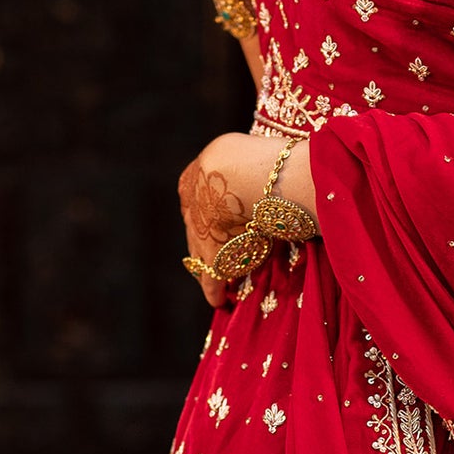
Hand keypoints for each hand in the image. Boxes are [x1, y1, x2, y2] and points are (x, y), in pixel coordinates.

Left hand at [177, 158, 247, 305]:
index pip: (194, 201)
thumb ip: (242, 165)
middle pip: (195, 228)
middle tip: (211, 255)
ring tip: (217, 283)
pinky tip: (218, 300)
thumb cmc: (250, 158)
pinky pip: (211, 277)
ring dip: (209, 267)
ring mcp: (198, 232)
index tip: (215, 223)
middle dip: (204, 240)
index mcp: (191, 178)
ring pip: (200, 253)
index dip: (206, 213)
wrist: (243, 176)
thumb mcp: (238, 154)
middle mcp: (189, 206)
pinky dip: (214, 289)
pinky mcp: (212, 255)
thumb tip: (263, 166)